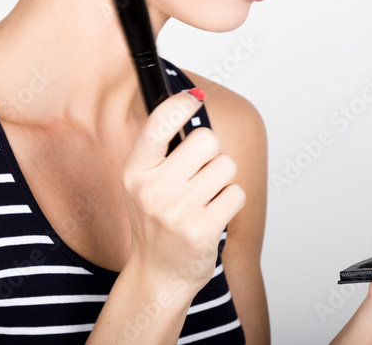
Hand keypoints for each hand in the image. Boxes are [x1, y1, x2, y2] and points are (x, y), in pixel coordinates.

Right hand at [120, 89, 245, 296]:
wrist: (157, 275)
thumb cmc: (156, 220)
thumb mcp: (144, 181)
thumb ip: (162, 145)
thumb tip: (191, 96)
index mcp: (135, 171)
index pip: (158, 124)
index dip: (179, 105)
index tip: (193, 97)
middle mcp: (152, 190)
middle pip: (206, 139)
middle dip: (211, 153)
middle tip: (199, 174)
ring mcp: (177, 212)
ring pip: (226, 166)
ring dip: (222, 180)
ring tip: (204, 199)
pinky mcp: (202, 230)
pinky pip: (236, 193)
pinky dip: (230, 202)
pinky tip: (212, 215)